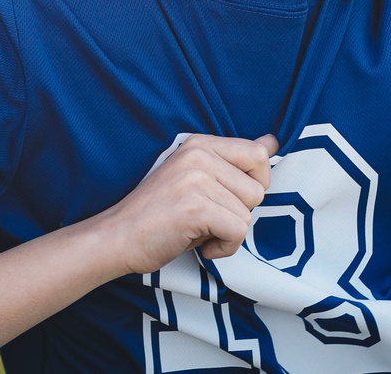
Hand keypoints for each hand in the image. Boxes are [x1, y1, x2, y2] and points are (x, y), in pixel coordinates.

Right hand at [90, 134, 278, 275]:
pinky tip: (201, 245)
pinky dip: (224, 248)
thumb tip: (272, 142)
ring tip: (200, 231)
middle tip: (208, 218)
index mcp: (199, 144)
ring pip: (247, 214)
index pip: (257, 154)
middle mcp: (198, 155)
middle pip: (257, 189)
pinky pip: (238, 232)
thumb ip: (233, 161)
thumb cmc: (158, 213)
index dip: (255, 184)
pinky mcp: (196, 207)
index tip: (230, 198)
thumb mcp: (196, 178)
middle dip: (239, 212)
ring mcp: (196, 179)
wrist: (117, 237)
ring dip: (229, 233)